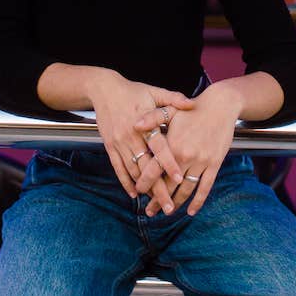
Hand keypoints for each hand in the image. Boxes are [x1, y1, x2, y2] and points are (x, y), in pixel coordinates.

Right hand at [87, 70, 194, 208]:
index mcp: (145, 122)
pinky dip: (125, 182)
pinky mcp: (110, 146)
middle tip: (169, 206)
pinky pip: (118, 168)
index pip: (159, 147)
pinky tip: (134, 193)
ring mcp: (119, 142)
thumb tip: (191, 104)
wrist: (104, 89)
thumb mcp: (153, 91)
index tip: (179, 179)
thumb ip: (173, 99)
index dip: (169, 163)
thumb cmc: (132, 91)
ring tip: (154, 204)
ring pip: (133, 170)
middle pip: (147, 166)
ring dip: (144, 188)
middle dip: (158, 188)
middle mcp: (132, 135)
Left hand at [133, 81, 242, 216]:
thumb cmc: (192, 109)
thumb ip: (152, 118)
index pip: (154, 169)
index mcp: (172, 144)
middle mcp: (186, 155)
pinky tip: (191, 211)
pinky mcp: (214, 164)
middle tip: (150, 212)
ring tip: (167, 212)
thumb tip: (134, 125)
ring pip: (186, 189)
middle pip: (168, 184)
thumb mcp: (170, 110)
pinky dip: (198, 201)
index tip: (139, 192)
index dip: (145, 183)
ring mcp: (201, 161)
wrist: (220, 105)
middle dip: (158, 200)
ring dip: (176, 203)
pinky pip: (205, 187)